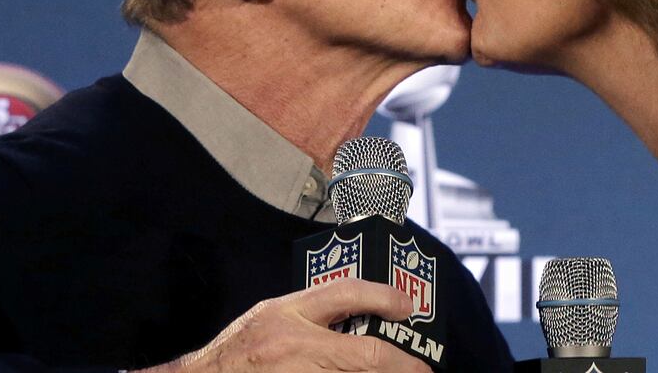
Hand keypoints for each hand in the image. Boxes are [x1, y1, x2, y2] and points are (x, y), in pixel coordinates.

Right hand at [140, 279, 429, 372]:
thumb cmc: (235, 354)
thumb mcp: (271, 317)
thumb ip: (311, 315)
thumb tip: (358, 315)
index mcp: (288, 313)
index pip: (345, 293)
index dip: (383, 297)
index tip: (407, 305)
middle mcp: (295, 344)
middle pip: (365, 354)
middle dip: (401, 364)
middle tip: (422, 368)